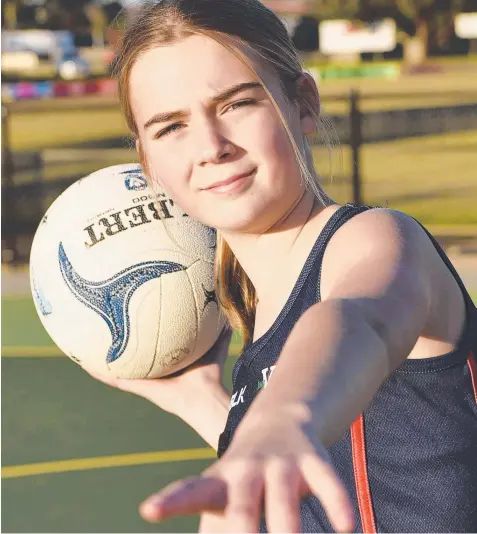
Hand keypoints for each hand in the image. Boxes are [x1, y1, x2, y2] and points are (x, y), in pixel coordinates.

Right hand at [82, 327, 231, 416]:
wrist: (206, 396)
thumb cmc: (211, 375)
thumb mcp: (213, 347)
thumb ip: (219, 332)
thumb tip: (226, 314)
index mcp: (166, 364)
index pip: (150, 349)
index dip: (141, 337)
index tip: (130, 322)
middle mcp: (153, 372)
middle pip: (131, 358)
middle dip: (117, 346)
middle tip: (103, 330)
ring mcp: (144, 381)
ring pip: (117, 369)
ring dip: (101, 361)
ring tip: (83, 348)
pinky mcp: (139, 387)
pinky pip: (116, 379)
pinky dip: (101, 372)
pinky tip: (86, 363)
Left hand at [138, 409, 354, 532]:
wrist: (278, 417)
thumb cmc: (243, 473)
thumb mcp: (222, 495)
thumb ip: (215, 531)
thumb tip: (184, 529)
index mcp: (219, 481)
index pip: (190, 493)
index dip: (171, 503)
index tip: (149, 511)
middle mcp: (247, 470)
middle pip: (240, 504)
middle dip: (239, 529)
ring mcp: (280, 463)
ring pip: (284, 497)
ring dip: (286, 526)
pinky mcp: (312, 459)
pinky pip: (327, 481)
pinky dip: (336, 502)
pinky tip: (346, 526)